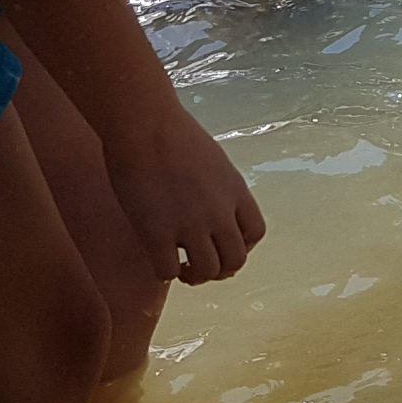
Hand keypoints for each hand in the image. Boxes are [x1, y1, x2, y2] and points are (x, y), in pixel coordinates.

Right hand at [102, 106, 266, 284]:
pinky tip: (159, 261)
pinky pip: (168, 271)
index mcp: (236, 192)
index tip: (224, 244)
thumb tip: (213, 208)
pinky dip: (166, 273)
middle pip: (235, 259)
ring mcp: (190, 225)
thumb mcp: (214, 161)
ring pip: (206, 271)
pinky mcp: (157, 233)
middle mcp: (219, 212)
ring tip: (182, 270)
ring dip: (195, 276)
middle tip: (202, 266)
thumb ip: (219, 189)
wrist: (146, 126)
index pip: (256, 232)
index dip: (243, 245)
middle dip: (221, 269)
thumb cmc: (175, 133)